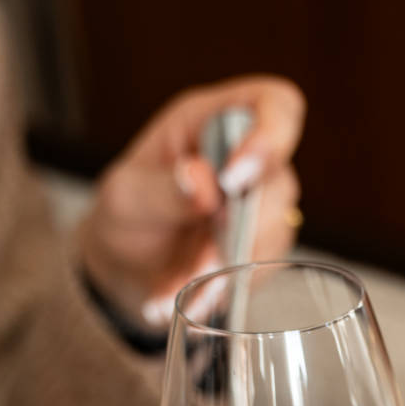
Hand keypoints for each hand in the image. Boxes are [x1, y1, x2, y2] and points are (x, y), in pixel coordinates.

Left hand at [76, 76, 305, 326]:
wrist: (125, 272)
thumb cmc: (124, 217)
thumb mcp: (125, 198)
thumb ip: (162, 189)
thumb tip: (204, 182)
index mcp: (211, 122)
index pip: (274, 104)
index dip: (270, 135)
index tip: (234, 178)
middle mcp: (244, 161)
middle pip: (279, 180)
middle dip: (241, 226)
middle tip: (202, 257)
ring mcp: (259, 208)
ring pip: (274, 232)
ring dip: (230, 267)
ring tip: (185, 290)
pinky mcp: (262, 251)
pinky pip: (262, 270)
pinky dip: (226, 290)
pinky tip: (192, 300)